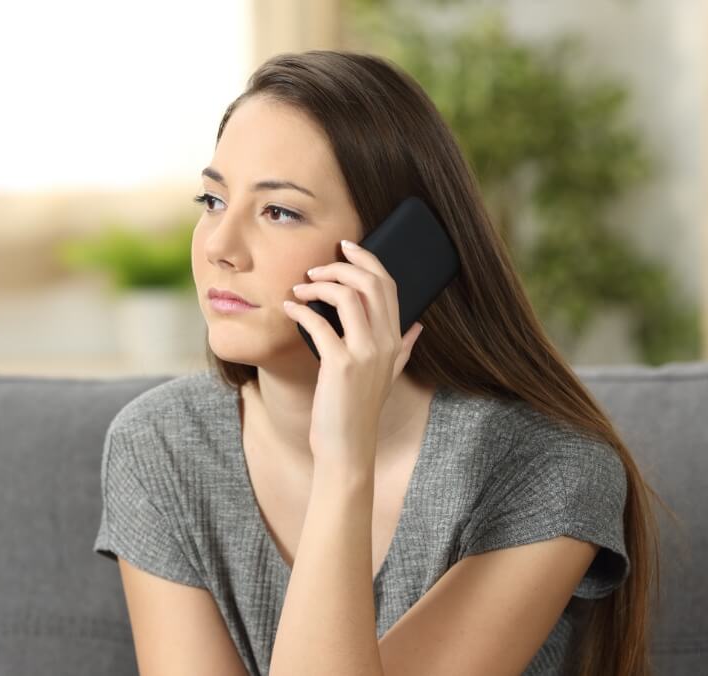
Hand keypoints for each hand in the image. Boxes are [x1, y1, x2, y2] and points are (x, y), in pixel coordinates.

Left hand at [282, 239, 424, 473]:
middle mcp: (385, 341)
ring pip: (347, 296)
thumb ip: (404, 348)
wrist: (348, 447)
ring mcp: (364, 353)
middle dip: (340, 266)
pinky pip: (319, 324)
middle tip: (315, 269)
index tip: (345, 248)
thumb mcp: (389, 376)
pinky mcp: (340, 365)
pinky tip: (289, 310)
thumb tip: (419, 326)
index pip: (388, 284)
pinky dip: (301, 311)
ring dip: (319, 285)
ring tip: (300, 290)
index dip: (367, 260)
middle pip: (370, 282)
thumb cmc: (360, 409)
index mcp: (395, 339)